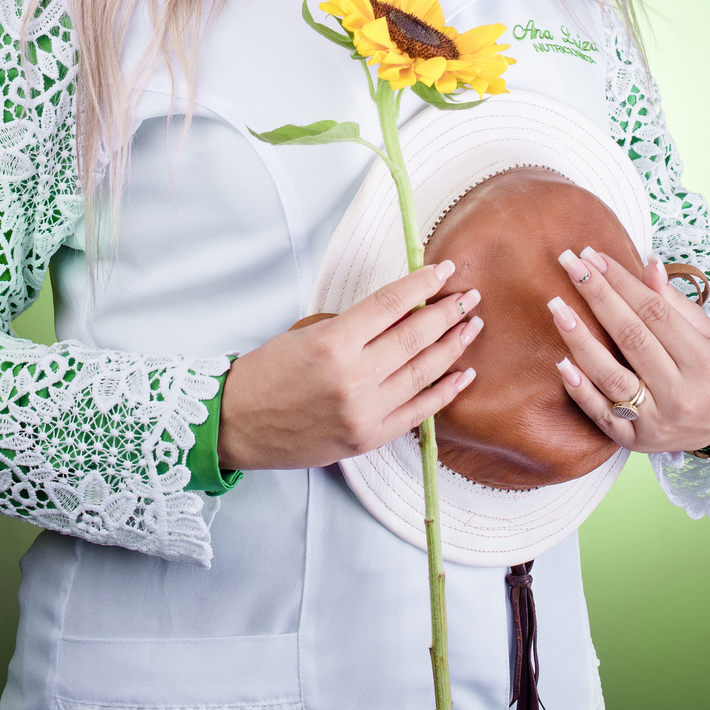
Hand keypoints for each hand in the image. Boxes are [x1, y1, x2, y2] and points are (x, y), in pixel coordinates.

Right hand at [217, 261, 482, 471]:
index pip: (391, 305)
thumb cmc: (267, 373)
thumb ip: (354, 325)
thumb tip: (402, 313)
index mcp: (334, 343)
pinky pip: (419, 412)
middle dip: (448, 312)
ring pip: (424, 372)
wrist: (237, 425)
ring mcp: (365, 412)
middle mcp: (354, 378)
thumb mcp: (305, 333)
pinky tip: (463, 373)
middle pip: (416, 337)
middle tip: (470, 297)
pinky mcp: (369, 438)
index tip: (444, 270)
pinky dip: (445, 392)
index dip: (422, 283)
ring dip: (453, 347)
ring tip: (472, 326)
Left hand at [548, 246, 709, 454]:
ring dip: (580, 339)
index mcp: (703, 362)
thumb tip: (649, 264)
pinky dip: (580, 389)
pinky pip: (601, 414)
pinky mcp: (634, 440)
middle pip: (630, 337)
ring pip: (611, 376)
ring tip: (557, 306)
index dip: (622, 281)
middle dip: (597, 296)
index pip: (655, 312)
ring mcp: (656, 420)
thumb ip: (676, 303)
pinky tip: (561, 362)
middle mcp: (680, 393)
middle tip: (570, 264)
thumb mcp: (708, 335)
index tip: (593, 256)